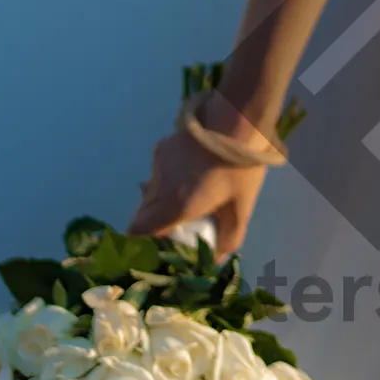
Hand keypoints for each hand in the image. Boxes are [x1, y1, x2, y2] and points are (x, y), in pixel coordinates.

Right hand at [128, 129, 267, 259]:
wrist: (236, 120)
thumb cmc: (240, 169)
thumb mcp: (242, 207)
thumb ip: (230, 237)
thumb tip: (218, 258)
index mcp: (175, 206)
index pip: (138, 231)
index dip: (142, 241)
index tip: (156, 245)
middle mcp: (159, 188)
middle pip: (142, 214)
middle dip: (155, 224)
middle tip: (177, 227)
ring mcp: (157, 166)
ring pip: (149, 193)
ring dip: (161, 201)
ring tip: (186, 198)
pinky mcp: (161, 148)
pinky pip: (157, 173)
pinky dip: (167, 180)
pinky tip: (189, 173)